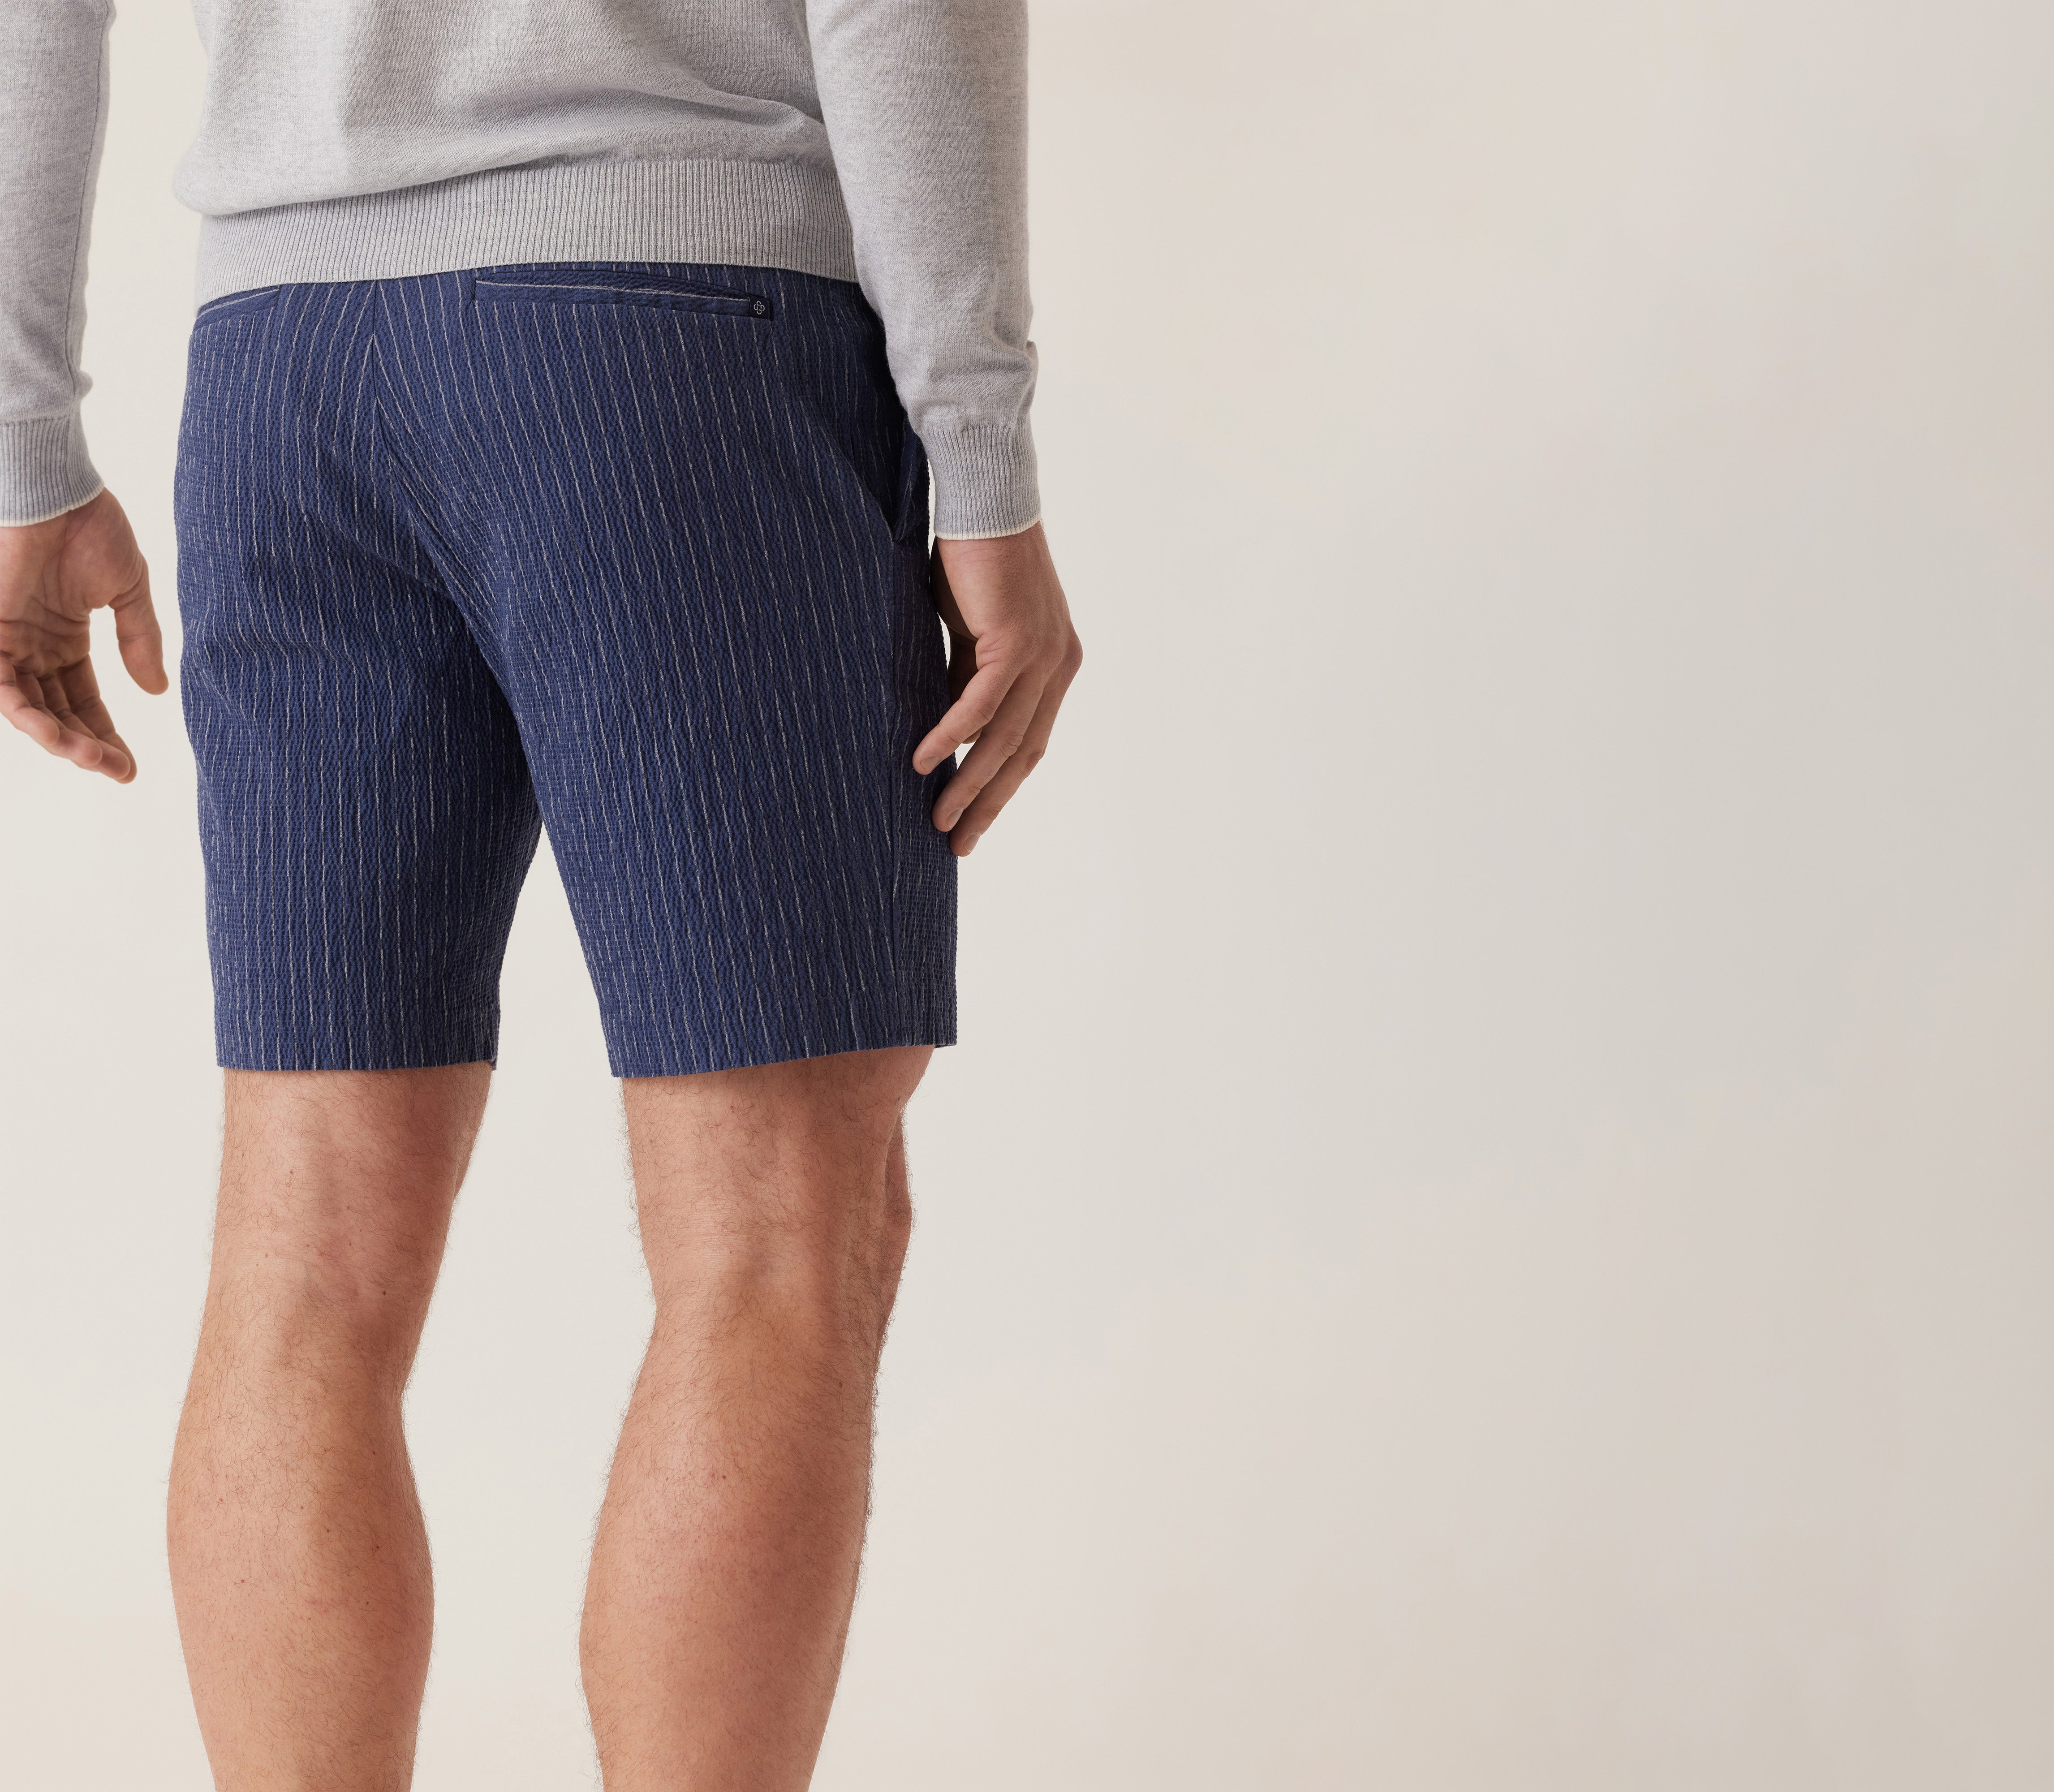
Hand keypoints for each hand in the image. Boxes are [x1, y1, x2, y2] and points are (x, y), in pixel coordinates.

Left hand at [0, 489, 165, 782]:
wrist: (54, 490)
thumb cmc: (90, 527)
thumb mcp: (128, 592)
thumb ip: (140, 641)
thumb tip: (156, 690)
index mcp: (64, 636)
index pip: (82, 699)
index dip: (105, 734)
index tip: (130, 767)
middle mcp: (32, 646)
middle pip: (57, 713)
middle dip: (87, 746)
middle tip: (118, 770)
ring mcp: (9, 642)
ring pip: (28, 710)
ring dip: (60, 740)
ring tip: (94, 761)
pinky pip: (2, 690)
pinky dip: (26, 716)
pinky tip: (56, 738)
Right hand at [913, 522, 1081, 856]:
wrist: (985, 499)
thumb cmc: (973, 559)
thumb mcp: (972, 632)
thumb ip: (969, 677)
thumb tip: (951, 730)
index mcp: (1054, 665)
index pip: (1029, 742)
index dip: (1000, 786)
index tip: (971, 820)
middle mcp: (1058, 665)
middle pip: (1023, 754)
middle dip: (988, 803)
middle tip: (956, 842)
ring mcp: (1041, 655)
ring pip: (1004, 739)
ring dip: (968, 783)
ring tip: (937, 818)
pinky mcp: (1015, 641)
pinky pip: (979, 706)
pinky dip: (951, 737)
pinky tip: (924, 762)